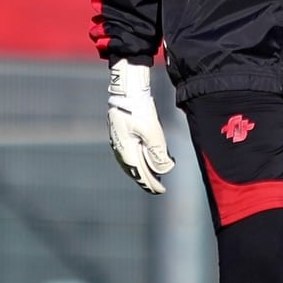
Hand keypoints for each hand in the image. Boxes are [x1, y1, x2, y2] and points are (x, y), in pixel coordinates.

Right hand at [107, 60, 175, 194]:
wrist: (126, 92)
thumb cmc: (139, 110)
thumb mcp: (152, 131)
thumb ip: (158, 152)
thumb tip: (165, 169)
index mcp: (127, 151)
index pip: (140, 174)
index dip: (151, 184)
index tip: (161, 190)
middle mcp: (120, 150)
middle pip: (134, 171)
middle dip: (147, 180)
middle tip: (158, 187)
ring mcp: (118, 143)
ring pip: (131, 164)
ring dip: (143, 171)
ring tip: (154, 175)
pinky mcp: (120, 136)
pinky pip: (129, 155)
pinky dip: (138, 161)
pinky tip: (144, 159)